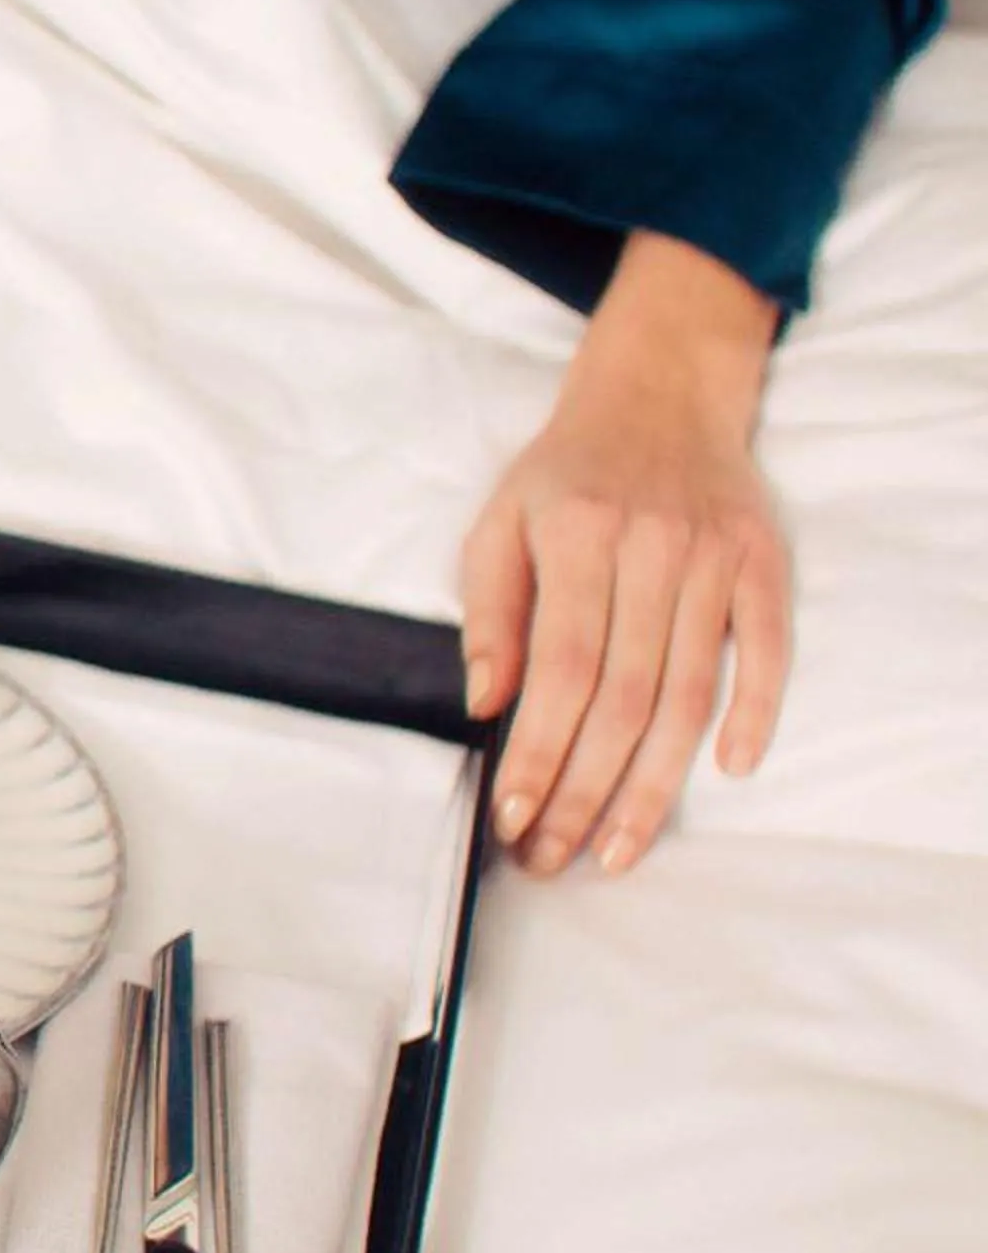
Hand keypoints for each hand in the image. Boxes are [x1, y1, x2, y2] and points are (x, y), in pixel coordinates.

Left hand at [460, 233, 790, 876]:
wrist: (660, 394)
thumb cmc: (566, 472)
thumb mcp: (500, 522)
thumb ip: (490, 613)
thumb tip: (485, 707)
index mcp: (578, 537)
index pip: (560, 671)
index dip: (539, 753)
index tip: (514, 819)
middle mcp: (653, 549)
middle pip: (623, 698)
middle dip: (585, 791)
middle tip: (556, 858)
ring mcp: (715, 558)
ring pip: (690, 692)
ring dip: (655, 781)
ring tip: (620, 849)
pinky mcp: (764, 562)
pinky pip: (767, 648)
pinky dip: (756, 711)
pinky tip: (727, 770)